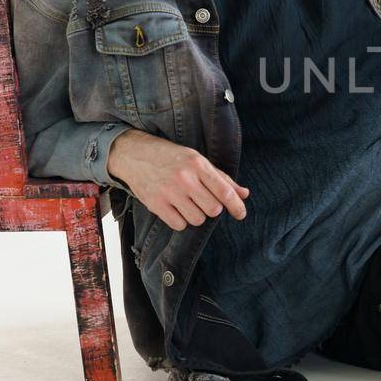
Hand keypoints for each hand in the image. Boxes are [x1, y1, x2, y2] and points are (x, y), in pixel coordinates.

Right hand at [107, 128, 249, 230]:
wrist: (135, 155)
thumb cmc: (172, 158)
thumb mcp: (198, 161)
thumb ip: (222, 179)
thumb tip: (244, 194)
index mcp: (198, 165)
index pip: (224, 191)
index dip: (236, 206)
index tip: (241, 214)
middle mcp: (185, 178)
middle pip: (213, 209)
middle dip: (212, 209)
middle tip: (203, 200)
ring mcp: (169, 192)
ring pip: (197, 219)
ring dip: (196, 215)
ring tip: (187, 203)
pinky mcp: (156, 204)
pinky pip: (179, 225)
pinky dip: (181, 221)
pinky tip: (176, 209)